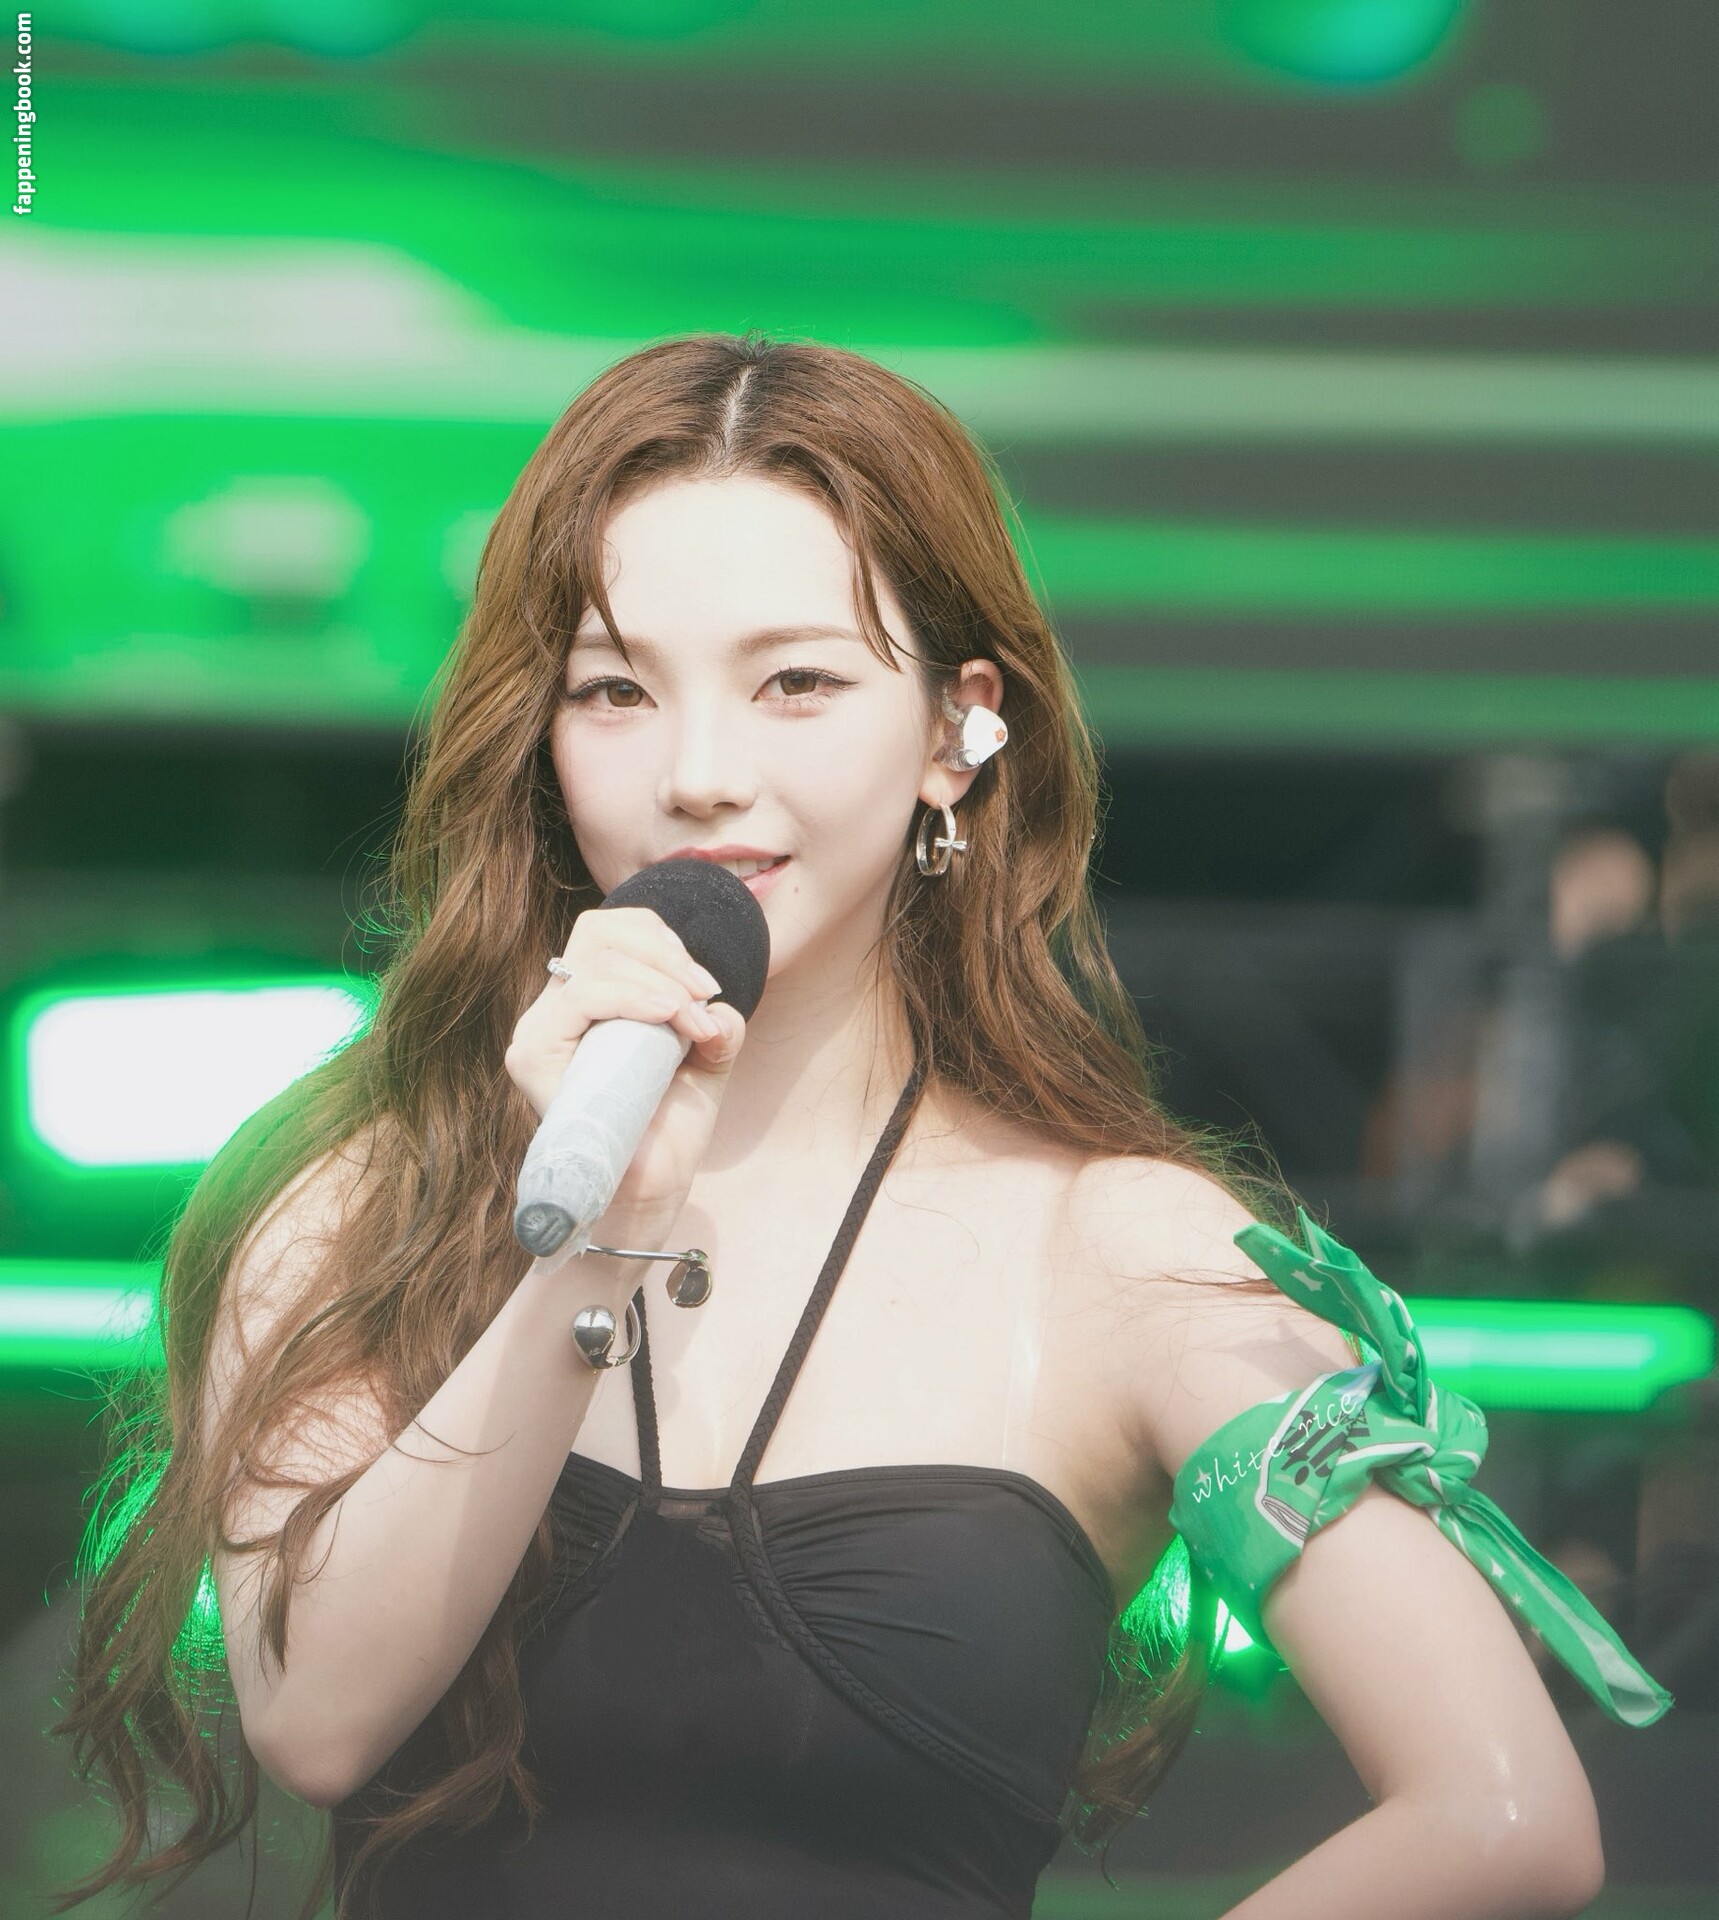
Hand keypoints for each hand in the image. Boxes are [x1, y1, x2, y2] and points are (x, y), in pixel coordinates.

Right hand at [504, 906, 747, 1218]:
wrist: (651, 1186)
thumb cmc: (670, 1122)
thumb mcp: (707, 1057)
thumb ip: (717, 1021)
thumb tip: (718, 1006)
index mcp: (589, 997)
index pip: (612, 931)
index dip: (664, 942)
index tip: (709, 986)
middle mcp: (557, 1006)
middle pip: (601, 932)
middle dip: (667, 956)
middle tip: (706, 997)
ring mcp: (539, 1029)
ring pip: (595, 963)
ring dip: (659, 981)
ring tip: (693, 1020)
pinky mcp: (532, 1055)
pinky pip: (580, 999)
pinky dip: (631, 997)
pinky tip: (668, 1015)